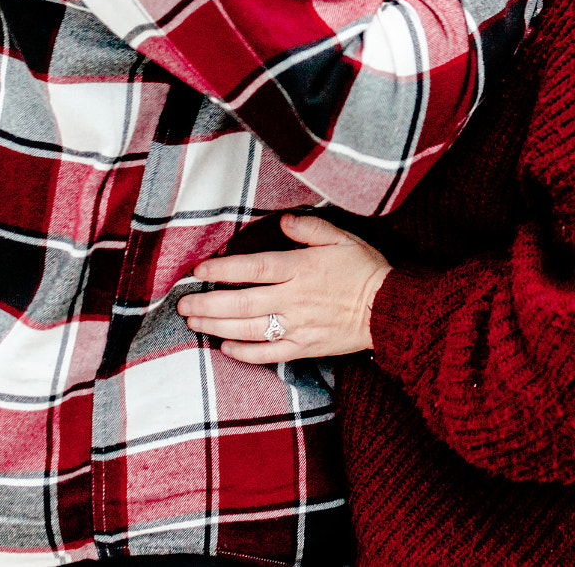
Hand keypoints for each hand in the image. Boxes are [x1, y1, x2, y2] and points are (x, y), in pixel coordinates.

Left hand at [177, 215, 392, 362]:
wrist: (391, 310)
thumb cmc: (366, 270)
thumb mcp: (342, 238)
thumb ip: (311, 228)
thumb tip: (285, 220)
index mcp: (301, 269)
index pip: (254, 268)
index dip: (223, 269)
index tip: (199, 271)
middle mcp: (294, 299)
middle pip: (241, 302)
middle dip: (208, 303)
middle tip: (183, 304)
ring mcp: (298, 326)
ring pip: (248, 329)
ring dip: (217, 326)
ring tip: (194, 322)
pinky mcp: (304, 347)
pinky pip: (268, 354)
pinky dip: (244, 352)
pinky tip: (225, 346)